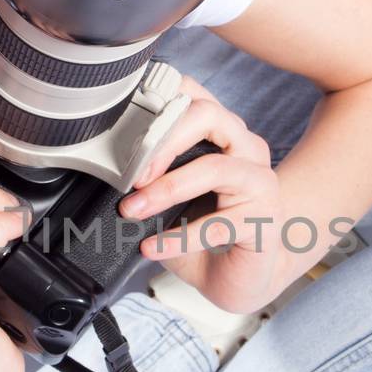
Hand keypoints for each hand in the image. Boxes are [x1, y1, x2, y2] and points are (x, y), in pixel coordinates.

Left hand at [116, 72, 290, 315]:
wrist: (242, 276)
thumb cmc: (206, 231)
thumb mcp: (172, 198)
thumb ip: (152, 174)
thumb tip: (106, 170)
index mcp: (223, 133)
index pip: (194, 94)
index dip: (159, 101)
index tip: (123, 125)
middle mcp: (247, 149)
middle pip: (209, 116)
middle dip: (163, 141)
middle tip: (132, 174)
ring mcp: (261, 182)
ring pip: (215, 167)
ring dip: (167, 188)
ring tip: (133, 209)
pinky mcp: (266, 220)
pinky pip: (219, 223)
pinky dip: (179, 237)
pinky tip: (153, 247)